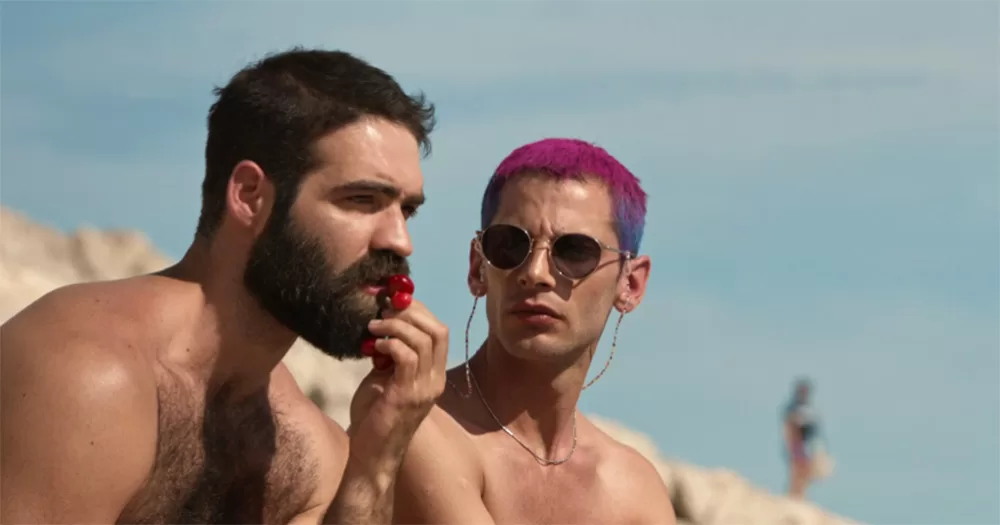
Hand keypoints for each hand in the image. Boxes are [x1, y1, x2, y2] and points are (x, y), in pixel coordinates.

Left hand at [347, 283, 447, 469]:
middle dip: (411, 312)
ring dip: (397, 325)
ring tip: (374, 324)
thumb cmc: (374, 419)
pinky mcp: (407, 395)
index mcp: (434, 375)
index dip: (419, 311)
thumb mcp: (384, 379)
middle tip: (385, 309)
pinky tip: (375, 344)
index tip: (394, 301)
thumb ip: (389, 355)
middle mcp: (435, 380)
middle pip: (438, 330)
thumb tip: (380, 325)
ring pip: (424, 339)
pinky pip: (407, 356)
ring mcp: (424, 388)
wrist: (370, 455)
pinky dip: (391, 342)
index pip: (439, 332)